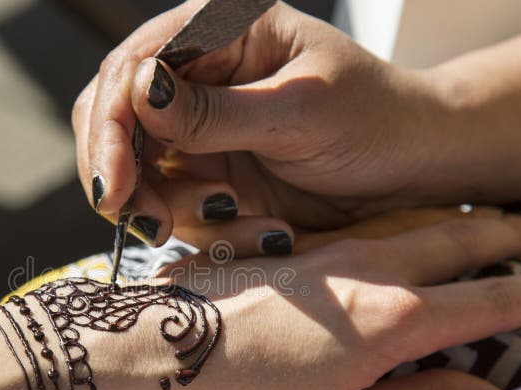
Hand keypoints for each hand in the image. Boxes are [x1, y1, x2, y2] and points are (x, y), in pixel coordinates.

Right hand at [73, 0, 449, 254]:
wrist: (410, 167)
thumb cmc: (374, 119)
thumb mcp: (300, 111)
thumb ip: (216, 110)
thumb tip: (139, 94)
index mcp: (216, 29)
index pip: (130, 69)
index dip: (111, 128)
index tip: (114, 187)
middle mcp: (196, 72)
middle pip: (113, 118)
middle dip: (123, 176)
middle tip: (147, 222)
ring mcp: (196, 124)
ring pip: (135, 170)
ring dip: (168, 208)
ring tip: (232, 217)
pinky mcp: (206, 169)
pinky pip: (171, 204)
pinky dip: (200, 227)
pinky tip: (257, 228)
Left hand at [144, 210, 520, 389]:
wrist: (162, 350)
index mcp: (393, 318)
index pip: (485, 301)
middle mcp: (369, 269)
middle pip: (455, 240)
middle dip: (505, 233)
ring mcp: (327, 249)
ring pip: (410, 223)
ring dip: (455, 220)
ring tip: (485, 219)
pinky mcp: (293, 244)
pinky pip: (364, 226)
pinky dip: (401, 223)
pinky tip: (402, 229)